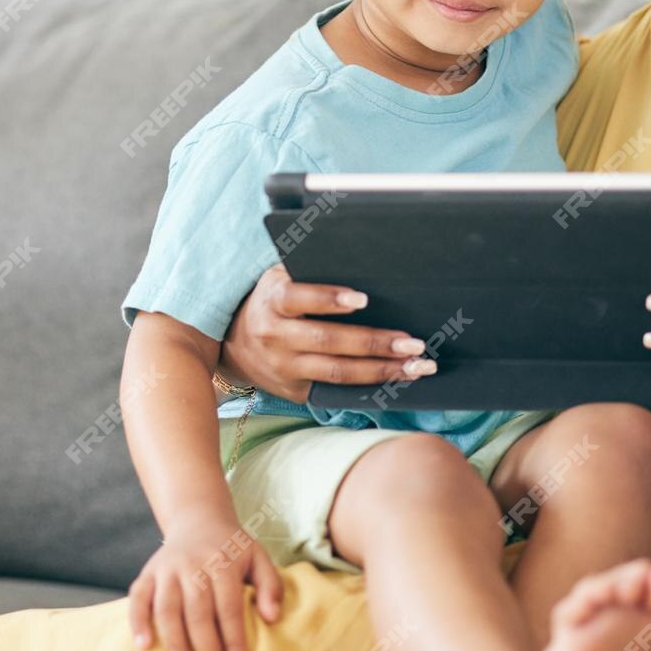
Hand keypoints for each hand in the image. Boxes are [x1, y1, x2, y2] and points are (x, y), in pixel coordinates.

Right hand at [128, 513, 284, 650]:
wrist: (198, 518)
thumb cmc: (231, 548)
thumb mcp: (259, 557)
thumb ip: (271, 585)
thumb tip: (272, 618)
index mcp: (222, 563)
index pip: (229, 607)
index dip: (234, 640)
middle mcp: (192, 566)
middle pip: (198, 613)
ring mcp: (167, 570)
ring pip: (167, 610)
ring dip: (174, 645)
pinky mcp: (148, 573)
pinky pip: (138, 597)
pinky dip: (137, 620)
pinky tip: (143, 646)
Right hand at [219, 264, 434, 402]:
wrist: (234, 345)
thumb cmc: (272, 300)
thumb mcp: (279, 278)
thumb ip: (308, 272)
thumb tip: (362, 259)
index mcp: (272, 302)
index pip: (299, 298)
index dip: (329, 298)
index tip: (363, 299)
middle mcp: (276, 337)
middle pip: (329, 341)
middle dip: (375, 343)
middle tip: (414, 343)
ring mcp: (286, 368)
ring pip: (338, 372)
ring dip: (382, 370)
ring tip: (417, 366)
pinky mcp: (296, 391)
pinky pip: (337, 390)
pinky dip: (370, 387)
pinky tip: (398, 381)